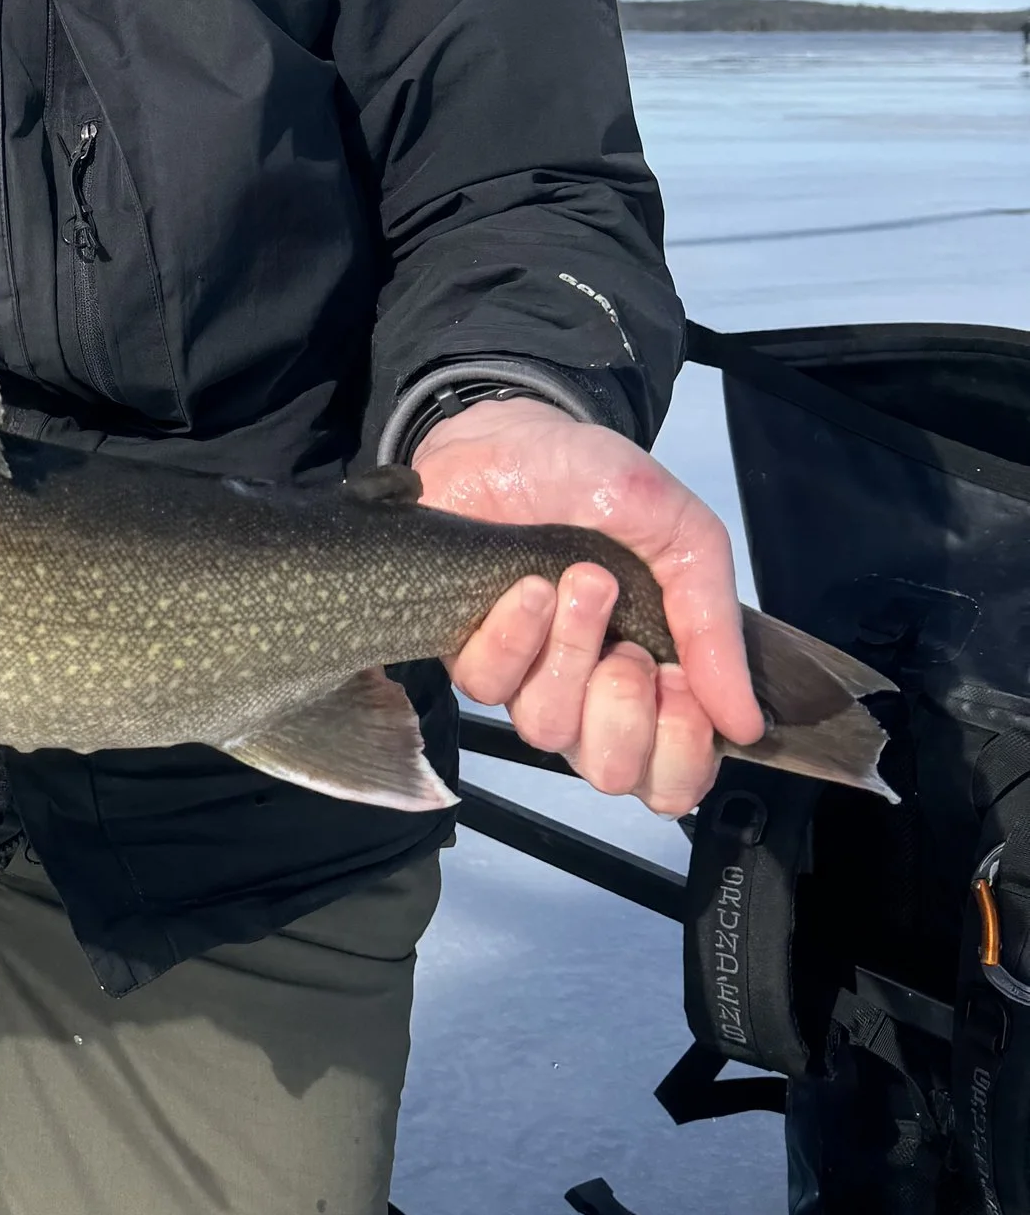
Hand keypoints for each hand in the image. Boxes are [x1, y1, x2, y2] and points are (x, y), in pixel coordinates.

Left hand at [412, 399, 760, 815]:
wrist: (511, 436)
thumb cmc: (596, 485)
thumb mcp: (683, 538)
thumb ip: (715, 629)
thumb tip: (747, 723)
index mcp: (653, 676)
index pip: (675, 777)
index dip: (682, 749)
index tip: (678, 681)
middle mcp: (590, 691)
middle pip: (613, 771)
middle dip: (626, 709)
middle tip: (628, 645)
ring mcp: (528, 677)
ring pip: (550, 730)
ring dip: (573, 653)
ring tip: (581, 584)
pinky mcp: (468, 655)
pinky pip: (491, 687)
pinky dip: (518, 634)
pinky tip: (527, 586)